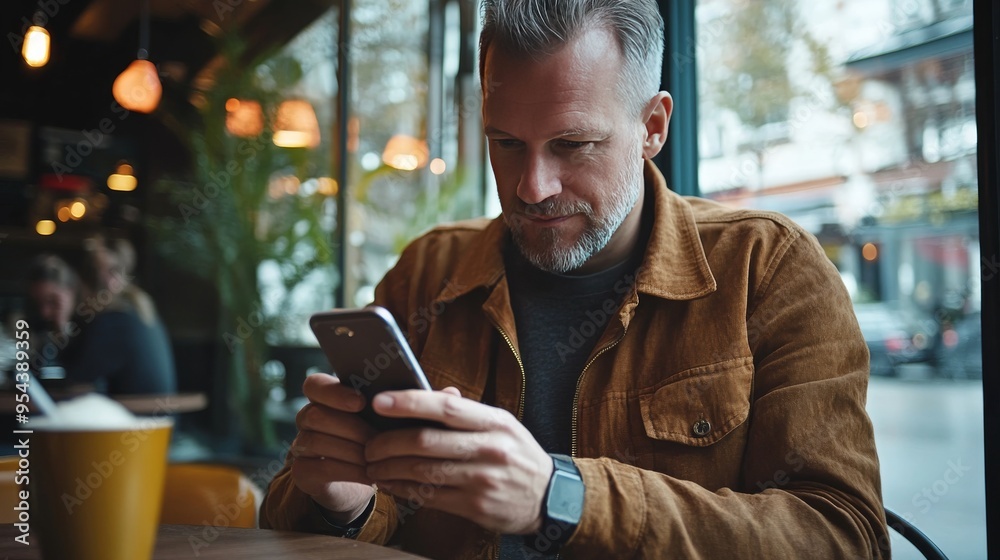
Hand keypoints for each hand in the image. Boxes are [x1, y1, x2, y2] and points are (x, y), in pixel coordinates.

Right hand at [290, 373, 377, 522]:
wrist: (367, 479)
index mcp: (324, 399)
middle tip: (377, 438)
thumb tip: (392, 396)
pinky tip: (368, 474)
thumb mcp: (380, 421)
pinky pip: (319, 468)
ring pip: (316, 441)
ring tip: (376, 458)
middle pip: (316, 415)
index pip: (314, 385)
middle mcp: (307, 420)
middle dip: (351, 428)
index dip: (334, 392)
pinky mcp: (302, 472)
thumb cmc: (376, 442)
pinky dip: (348, 471)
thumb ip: (378, 405)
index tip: (361, 402)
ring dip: (351, 451)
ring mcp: (301, 446)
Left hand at [364, 388, 553, 533]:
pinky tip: (390, 484)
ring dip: (389, 469)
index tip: (380, 401)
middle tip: (368, 443)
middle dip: (388, 443)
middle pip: (426, 442)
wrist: (549, 497)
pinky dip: (403, 489)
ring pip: (423, 472)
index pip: (446, 407)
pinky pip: (430, 497)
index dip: (410, 403)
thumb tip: (426, 394)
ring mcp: (482, 480)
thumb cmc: (516, 454)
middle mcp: (490, 449)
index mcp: (495, 422)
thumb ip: (465, 412)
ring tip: (372, 466)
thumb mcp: (502, 425)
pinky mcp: (475, 507)